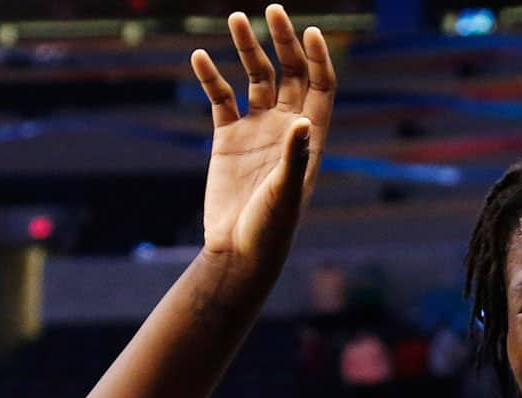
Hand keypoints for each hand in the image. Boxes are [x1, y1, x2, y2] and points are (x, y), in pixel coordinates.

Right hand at [191, 5, 335, 269]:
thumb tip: (301, 121)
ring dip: (247, 48)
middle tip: (274, 9)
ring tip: (235, 18)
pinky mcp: (227, 139)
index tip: (310, 30)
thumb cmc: (272, 226)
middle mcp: (286, 127)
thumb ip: (294, 156)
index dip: (318, 58)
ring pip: (255, 78)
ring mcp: (257, 130)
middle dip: (284, 42)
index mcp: (310, 137)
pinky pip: (220, 99)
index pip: (321, 86)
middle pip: (290, 73)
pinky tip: (201, 57)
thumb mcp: (286, 191)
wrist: (239, 250)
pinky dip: (211, 77)